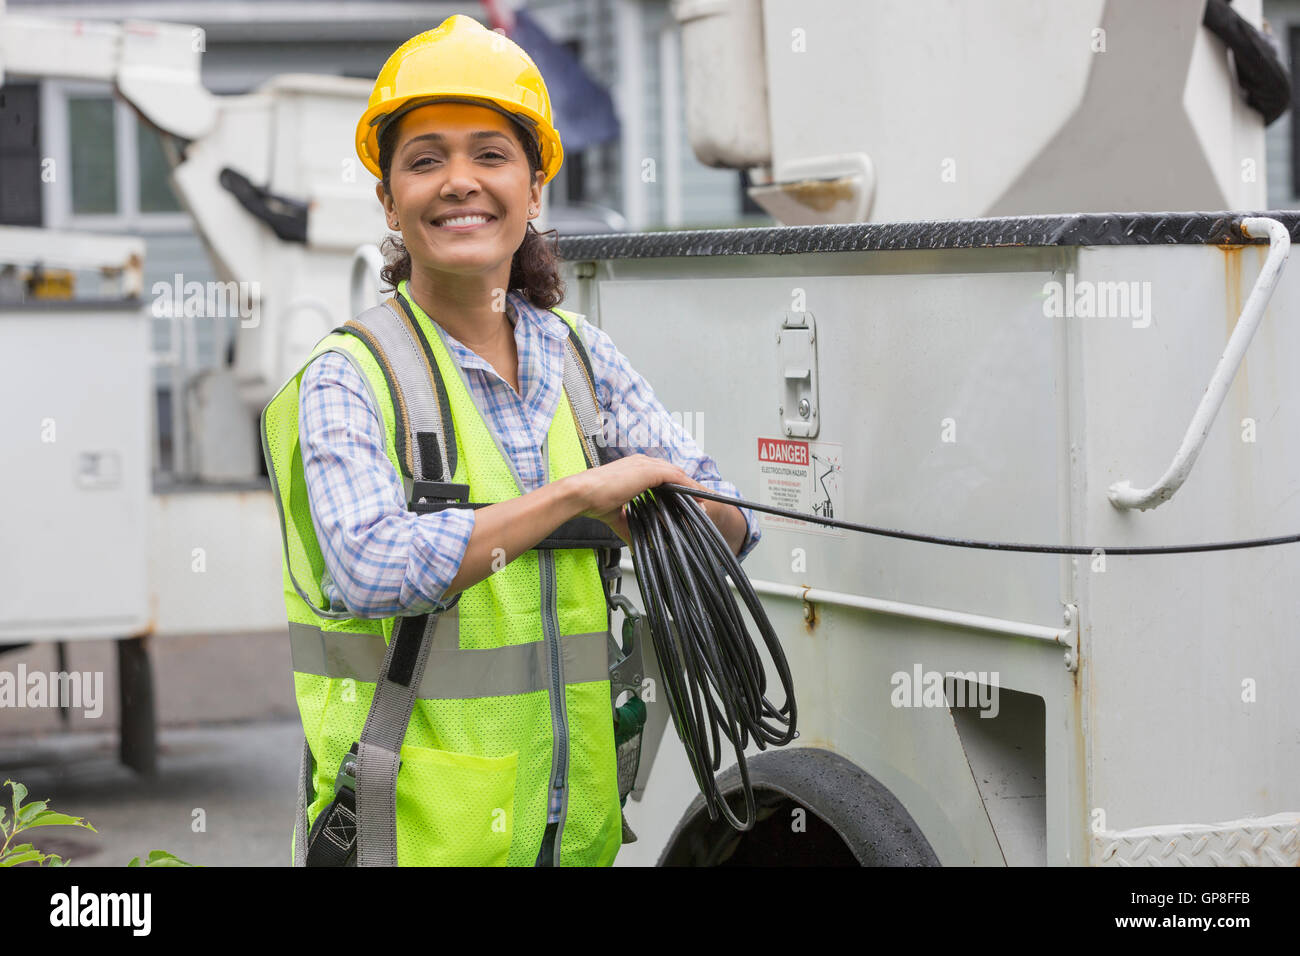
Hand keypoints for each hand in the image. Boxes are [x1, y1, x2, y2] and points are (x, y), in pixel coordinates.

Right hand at [574, 454, 697, 545]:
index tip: (687, 502)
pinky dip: (688, 487)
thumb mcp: (617, 516)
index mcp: (633, 469)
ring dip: (691, 488)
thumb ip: (630, 527)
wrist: (581, 494)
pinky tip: (697, 497)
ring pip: (677, 474)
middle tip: (700, 504)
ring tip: (704, 502)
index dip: (676, 489)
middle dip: (688, 489)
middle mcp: (641, 463)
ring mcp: (645, 464)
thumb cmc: (592, 501)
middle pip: (673, 473)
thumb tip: (636, 544)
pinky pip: (676, 477)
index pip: (662, 476)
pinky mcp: (648, 470)